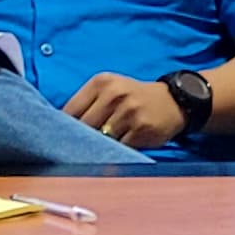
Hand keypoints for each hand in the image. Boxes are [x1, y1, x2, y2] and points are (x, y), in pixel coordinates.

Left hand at [65, 72, 186, 146]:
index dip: (63, 127)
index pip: (70, 110)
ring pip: (101, 138)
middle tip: (78, 147)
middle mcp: (114, 94)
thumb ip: (87, 103)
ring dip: (99, 147)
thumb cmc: (134, 97)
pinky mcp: (141, 129)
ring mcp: (129, 112)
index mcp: (102, 82)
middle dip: (80, 138)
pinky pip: (119, 147)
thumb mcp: (110, 89)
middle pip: (83, 126)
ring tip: (100, 148)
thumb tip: (60, 127)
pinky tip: (119, 148)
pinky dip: (116, 151)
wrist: (173, 101)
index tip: (61, 137)